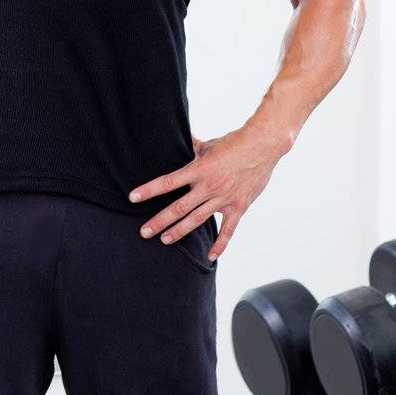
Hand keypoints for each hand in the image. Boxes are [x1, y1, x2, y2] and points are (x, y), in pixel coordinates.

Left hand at [129, 126, 287, 261]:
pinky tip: (210, 257)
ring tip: (164, 240)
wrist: (262, 146)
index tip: (133, 197)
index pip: (168, 182)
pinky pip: (228, 230)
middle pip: (179, 207)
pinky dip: (220, 245)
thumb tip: (180, 137)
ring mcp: (224, 199)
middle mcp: (208, 186)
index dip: (149, 190)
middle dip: (160, 220)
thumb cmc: (233, 143)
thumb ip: (192, 147)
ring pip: (197, 219)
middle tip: (144, 232)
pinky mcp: (239, 207)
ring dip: (180, 231)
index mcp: (198, 170)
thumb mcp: (209, 145)